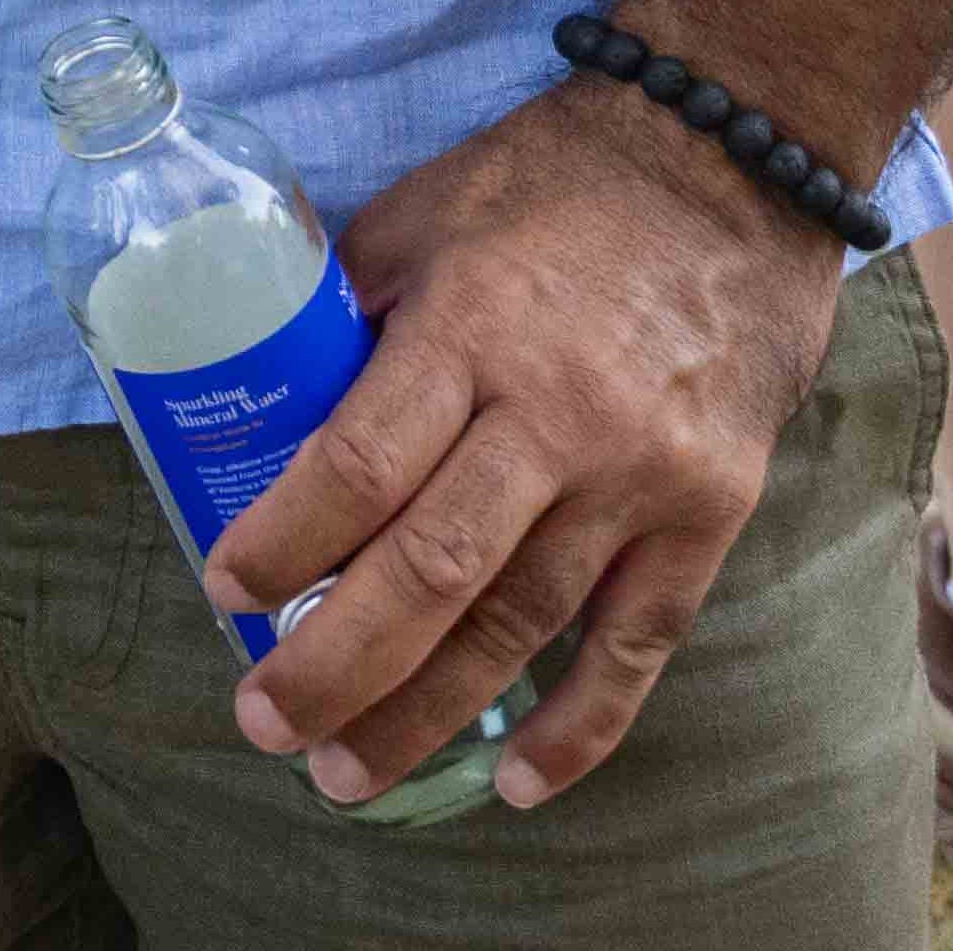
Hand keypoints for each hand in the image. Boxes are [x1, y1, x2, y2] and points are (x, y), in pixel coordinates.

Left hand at [204, 75, 838, 812]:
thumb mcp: (426, 214)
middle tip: (266, 725)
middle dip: (338, 665)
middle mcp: (557, 412)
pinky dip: (580, 724)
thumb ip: (348, 307)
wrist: (728, 168)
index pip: (360, 461)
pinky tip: (518, 783)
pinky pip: (639, 642)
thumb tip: (253, 391)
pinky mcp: (709, 512)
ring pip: (522, 624)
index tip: (224, 590)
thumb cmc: (552, 184)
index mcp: (470, 326)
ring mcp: (640, 473)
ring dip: (431, 713)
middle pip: (433, 569)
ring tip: (350, 773)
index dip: (285, 540)